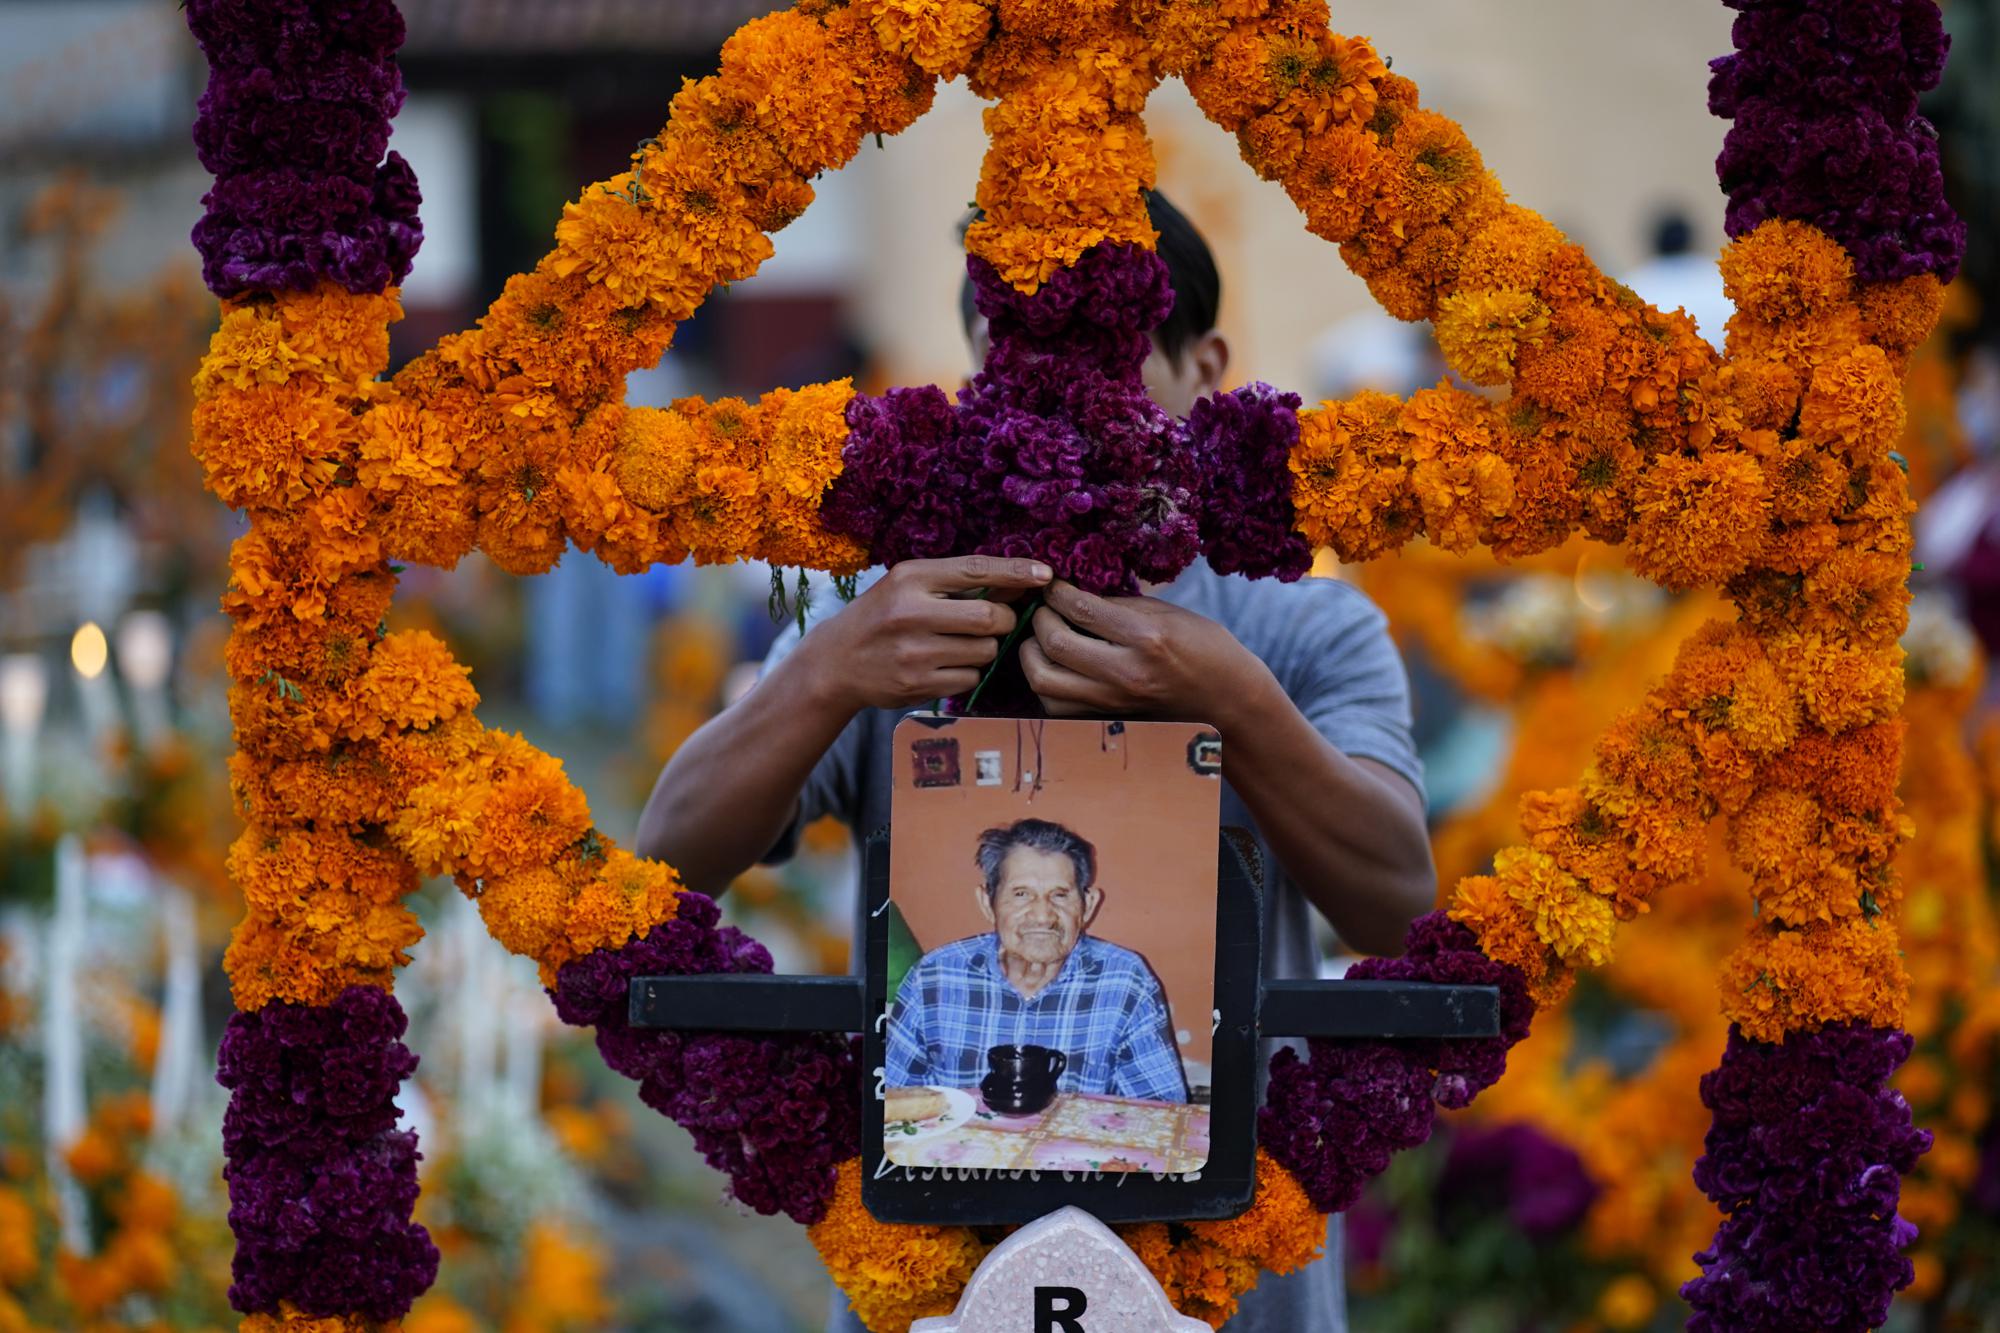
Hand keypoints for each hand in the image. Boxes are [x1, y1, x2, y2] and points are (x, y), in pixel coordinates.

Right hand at [797, 555, 1050, 711]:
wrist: (837, 662)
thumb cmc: (882, 616)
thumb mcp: (909, 586)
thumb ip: (957, 582)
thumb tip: (1019, 583)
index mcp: (911, 578)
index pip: (976, 570)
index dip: (1016, 572)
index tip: (1045, 575)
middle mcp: (911, 612)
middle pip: (990, 618)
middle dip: (1002, 621)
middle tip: (990, 622)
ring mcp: (914, 652)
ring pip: (985, 651)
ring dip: (984, 648)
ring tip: (958, 644)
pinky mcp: (916, 684)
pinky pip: (970, 678)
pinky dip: (967, 672)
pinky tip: (944, 665)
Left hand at [1020, 580, 1269, 720]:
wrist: (1228, 701)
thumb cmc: (1205, 649)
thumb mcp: (1169, 613)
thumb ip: (1120, 604)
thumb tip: (1076, 591)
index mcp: (1146, 637)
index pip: (1082, 609)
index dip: (1057, 592)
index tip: (1052, 585)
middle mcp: (1126, 672)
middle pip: (1055, 644)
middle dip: (1040, 619)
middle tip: (1043, 609)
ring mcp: (1114, 702)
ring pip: (1044, 681)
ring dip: (1031, 654)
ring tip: (1040, 638)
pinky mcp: (1108, 719)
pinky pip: (1056, 708)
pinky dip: (1045, 685)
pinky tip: (1054, 667)